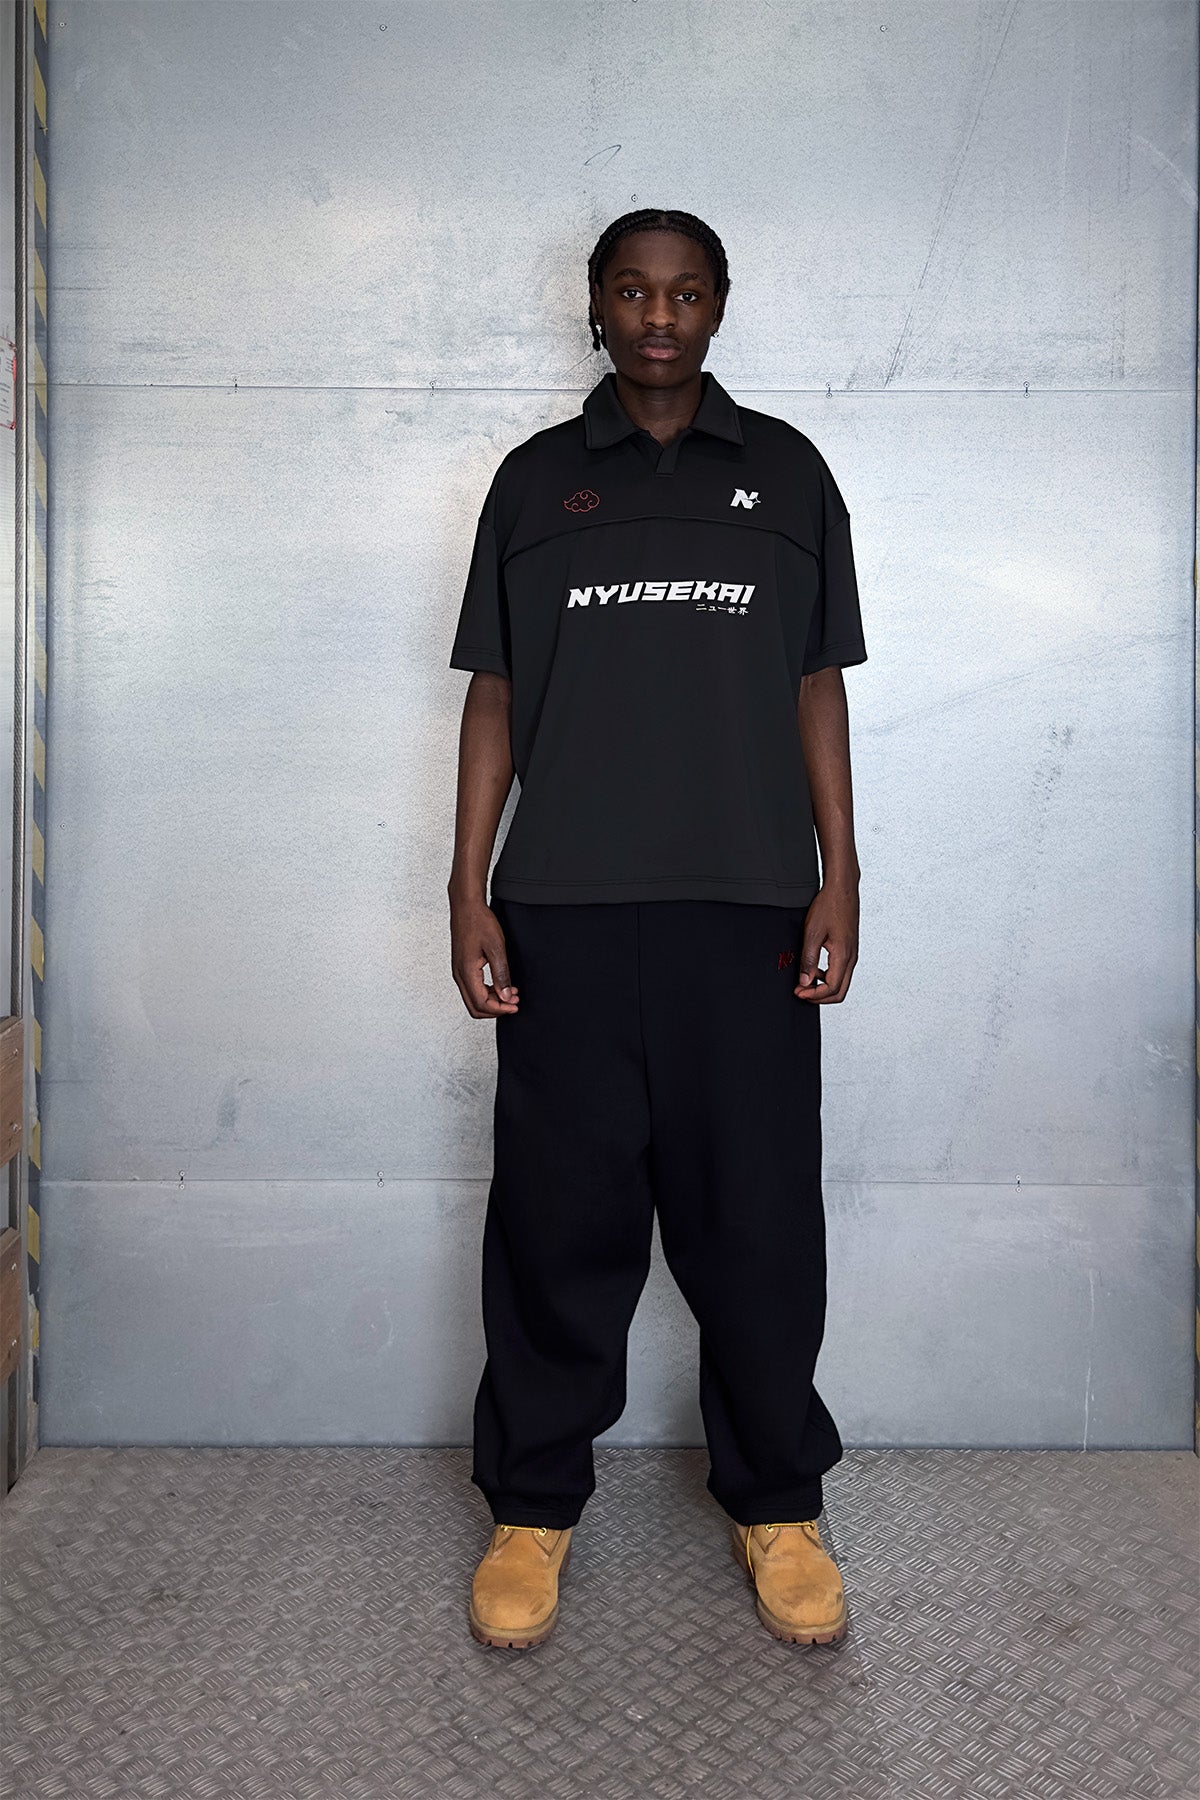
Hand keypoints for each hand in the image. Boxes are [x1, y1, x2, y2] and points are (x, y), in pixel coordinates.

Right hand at [450, 896, 519, 1018]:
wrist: (466, 907)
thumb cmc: (478, 922)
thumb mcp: (496, 948)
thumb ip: (501, 974)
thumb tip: (505, 996)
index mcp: (466, 972)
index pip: (481, 1003)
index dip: (500, 1009)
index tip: (515, 1006)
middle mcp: (459, 975)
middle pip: (475, 1007)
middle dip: (496, 1009)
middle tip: (514, 1002)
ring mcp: (459, 971)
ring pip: (473, 999)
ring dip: (492, 1001)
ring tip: (510, 993)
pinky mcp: (462, 967)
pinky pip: (473, 988)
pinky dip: (487, 992)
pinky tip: (500, 985)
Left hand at [794, 882, 858, 1002]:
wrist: (842, 889)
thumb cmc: (830, 906)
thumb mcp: (813, 933)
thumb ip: (808, 959)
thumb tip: (805, 981)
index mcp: (843, 956)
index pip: (831, 989)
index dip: (813, 995)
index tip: (799, 992)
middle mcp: (851, 957)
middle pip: (840, 992)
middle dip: (819, 997)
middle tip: (802, 992)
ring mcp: (852, 954)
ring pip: (841, 983)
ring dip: (823, 987)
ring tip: (805, 982)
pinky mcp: (849, 949)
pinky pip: (841, 971)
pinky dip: (828, 977)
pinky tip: (814, 969)